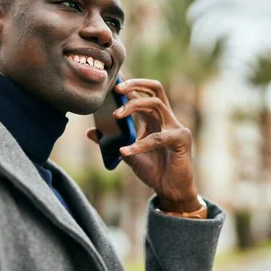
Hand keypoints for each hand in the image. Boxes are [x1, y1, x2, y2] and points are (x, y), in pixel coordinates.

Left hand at [86, 78, 199, 212]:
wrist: (171, 191)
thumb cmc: (154, 171)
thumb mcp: (128, 154)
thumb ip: (113, 142)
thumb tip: (89, 132)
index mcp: (155, 119)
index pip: (144, 93)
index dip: (131, 84)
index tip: (114, 79)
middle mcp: (167, 119)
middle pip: (155, 90)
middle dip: (136, 84)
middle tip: (116, 88)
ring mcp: (176, 127)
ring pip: (156, 104)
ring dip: (134, 106)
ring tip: (116, 115)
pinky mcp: (181, 139)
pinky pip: (157, 137)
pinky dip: (139, 144)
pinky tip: (125, 151)